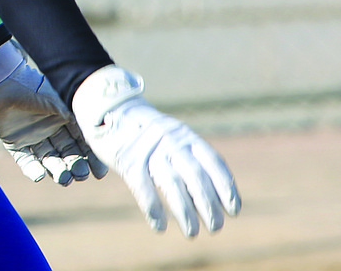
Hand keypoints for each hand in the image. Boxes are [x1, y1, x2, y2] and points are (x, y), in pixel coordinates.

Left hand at [0, 38, 106, 184]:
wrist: (0, 81)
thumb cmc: (31, 87)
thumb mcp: (57, 102)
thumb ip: (73, 118)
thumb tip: (91, 135)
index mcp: (62, 117)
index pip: (80, 141)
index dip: (90, 157)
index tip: (99, 172)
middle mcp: (49, 129)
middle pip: (66, 153)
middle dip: (75, 165)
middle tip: (81, 175)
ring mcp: (32, 136)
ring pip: (48, 159)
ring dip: (57, 170)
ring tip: (64, 179)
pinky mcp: (14, 142)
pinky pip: (25, 160)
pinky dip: (32, 169)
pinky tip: (39, 176)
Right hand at [72, 65, 240, 235]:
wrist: (108, 108)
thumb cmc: (144, 129)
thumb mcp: (171, 133)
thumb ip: (189, 154)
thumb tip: (213, 193)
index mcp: (184, 134)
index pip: (212, 161)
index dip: (225, 188)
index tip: (233, 210)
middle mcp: (169, 141)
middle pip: (195, 177)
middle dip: (208, 206)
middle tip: (215, 228)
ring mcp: (148, 150)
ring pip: (172, 186)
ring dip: (185, 213)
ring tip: (192, 233)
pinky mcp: (127, 160)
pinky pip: (144, 189)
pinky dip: (153, 210)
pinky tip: (160, 227)